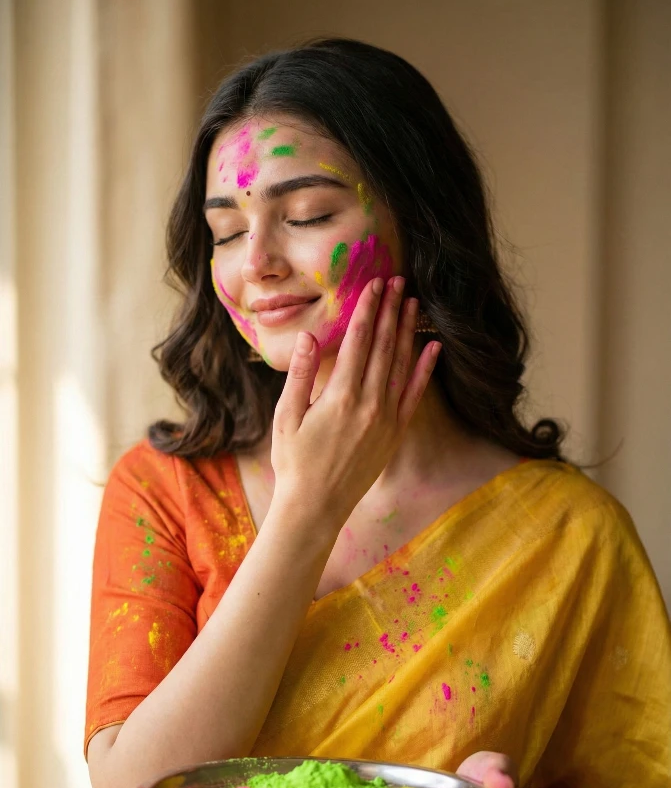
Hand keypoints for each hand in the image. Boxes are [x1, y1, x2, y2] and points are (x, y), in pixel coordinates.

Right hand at [271, 276, 440, 527]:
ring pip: (401, 364)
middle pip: (383, 346)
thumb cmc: (294, 462)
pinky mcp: (395, 433)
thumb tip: (308, 337)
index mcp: (340, 396)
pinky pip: (415, 395)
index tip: (374, 285)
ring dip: (407, 331)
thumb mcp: (286, 417)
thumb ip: (300, 375)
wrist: (317, 506)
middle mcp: (369, 403)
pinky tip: (432, 347)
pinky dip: (424, 369)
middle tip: (397, 281)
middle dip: (390, 310)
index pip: (357, 341)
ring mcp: (386, 418)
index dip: (367, 309)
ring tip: (413, 303)